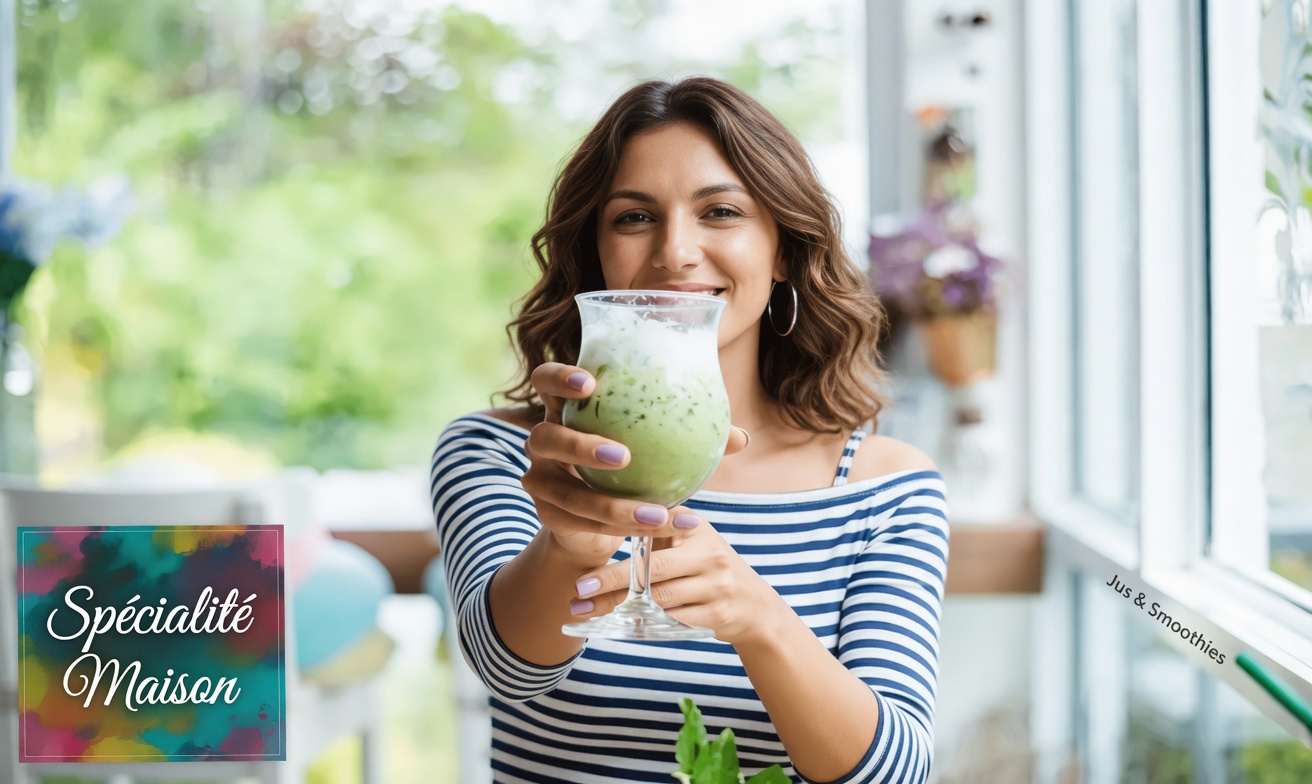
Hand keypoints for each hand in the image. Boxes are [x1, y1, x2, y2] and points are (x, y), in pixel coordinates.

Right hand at [522, 362, 749, 567]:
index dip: (559, 378)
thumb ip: (690, 436)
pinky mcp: (548, 516)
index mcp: (566, 410)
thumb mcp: (654, 446)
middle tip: (622, 455)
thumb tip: (740, 437)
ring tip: (657, 513)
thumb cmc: (630, 467)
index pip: (546, 381)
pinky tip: (657, 529)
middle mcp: (544, 443)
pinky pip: (582, 524)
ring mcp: (540, 481)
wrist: (595, 520)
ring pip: (568, 494)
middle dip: (580, 445)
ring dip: (613, 505)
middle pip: (543, 437)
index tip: (590, 383)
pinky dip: (620, 528)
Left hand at [566, 517, 784, 645]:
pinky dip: (645, 624)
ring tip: (585, 613)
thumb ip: (658, 530)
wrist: (755, 606)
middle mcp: (709, 554)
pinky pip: (673, 621)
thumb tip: (605, 515)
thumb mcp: (692, 540)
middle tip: (577, 592)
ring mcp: (715, 586)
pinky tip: (618, 626)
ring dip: (619, 609)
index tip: (584, 563)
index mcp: (695, 528)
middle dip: (611, 583)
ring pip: (659, 600)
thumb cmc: (708, 567)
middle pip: (652, 571)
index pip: (651, 532)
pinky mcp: (717, 615)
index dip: (618, 545)